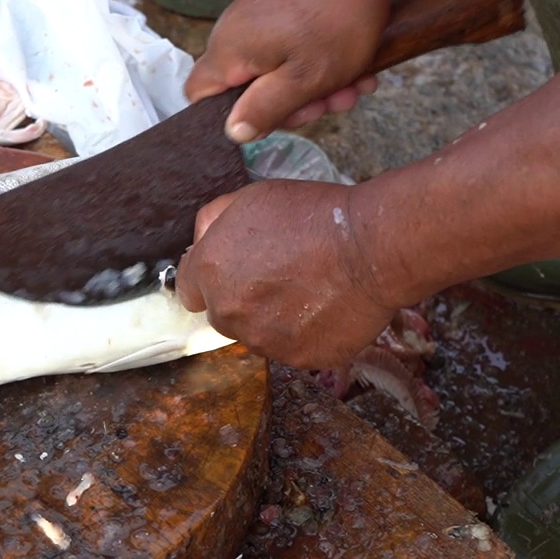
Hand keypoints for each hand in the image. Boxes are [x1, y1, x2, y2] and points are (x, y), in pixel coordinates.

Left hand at [175, 179, 400, 369]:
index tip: (234, 269)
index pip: (189, 289)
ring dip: (272, 318)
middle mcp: (228, 313)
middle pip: (224, 313)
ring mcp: (263, 342)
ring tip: (307, 289)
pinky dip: (305, 333)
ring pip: (257, 334)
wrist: (370, 248)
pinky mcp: (299, 360)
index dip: (212, 276)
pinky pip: (293, 348)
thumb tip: (200, 240)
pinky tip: (326, 307)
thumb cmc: (313, 215)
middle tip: (280, 274)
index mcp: (210, 272)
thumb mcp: (252, 198)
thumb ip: (214, 221)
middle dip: (242, 298)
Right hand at [184, 0, 392, 142]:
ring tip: (353, 85)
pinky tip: (355, 69)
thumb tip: (232, 133)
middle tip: (327, 103)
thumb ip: (265, 110)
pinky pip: (292, 51)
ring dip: (314, 87)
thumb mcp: (303, 79)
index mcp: (228, 51)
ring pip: (276, 72)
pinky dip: (319, 64)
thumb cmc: (333, 17)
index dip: (225, 117)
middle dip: (290, 104)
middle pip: (245, 88)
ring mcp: (258, 20)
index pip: (198, 95)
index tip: (268, 120)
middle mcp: (235, 33)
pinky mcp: (281, 11)